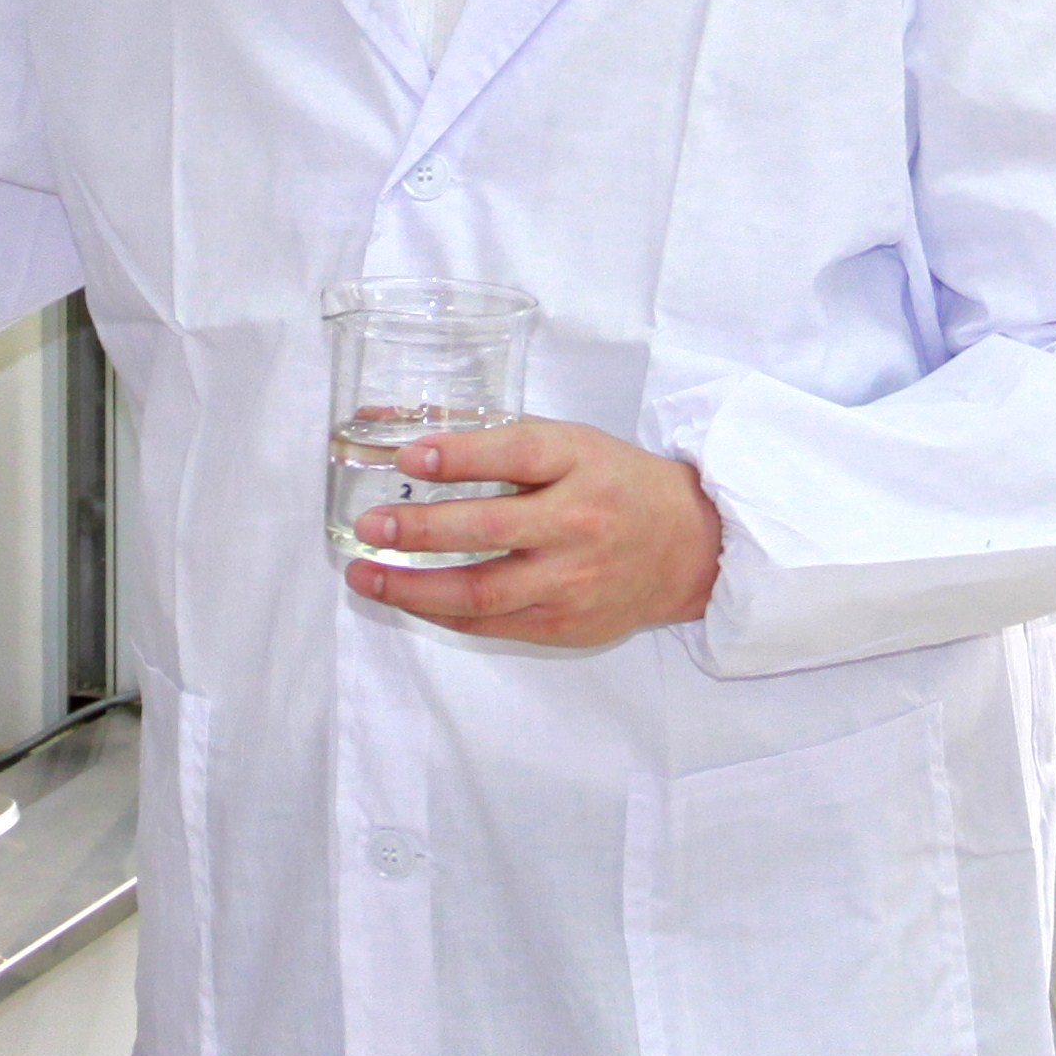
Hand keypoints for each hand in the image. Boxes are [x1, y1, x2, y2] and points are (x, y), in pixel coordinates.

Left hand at [343, 420, 723, 647]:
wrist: (689, 549)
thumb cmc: (615, 484)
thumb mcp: (571, 444)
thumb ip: (495, 440)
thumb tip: (399, 432)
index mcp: (580, 463)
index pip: (516, 454)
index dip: (459, 457)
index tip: (407, 458)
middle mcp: (578, 523)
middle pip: (491, 529)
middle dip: (421, 530)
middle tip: (369, 527)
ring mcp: (572, 581)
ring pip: (483, 592)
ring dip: (415, 588)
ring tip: (366, 578)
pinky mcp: (565, 624)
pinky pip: (492, 623)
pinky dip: (443, 613)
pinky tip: (408, 599)